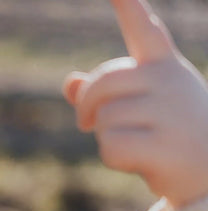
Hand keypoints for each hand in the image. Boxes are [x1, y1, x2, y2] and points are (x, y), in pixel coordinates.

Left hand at [63, 0, 207, 206]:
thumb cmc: (173, 135)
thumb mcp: (142, 106)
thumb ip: (105, 92)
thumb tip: (71, 82)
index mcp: (164, 67)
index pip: (145, 31)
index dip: (130, 7)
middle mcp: (170, 81)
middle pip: (102, 83)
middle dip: (87, 106)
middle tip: (86, 124)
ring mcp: (170, 112)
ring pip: (105, 120)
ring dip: (107, 138)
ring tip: (139, 144)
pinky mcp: (164, 145)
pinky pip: (111, 147)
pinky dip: (115, 159)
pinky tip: (142, 161)